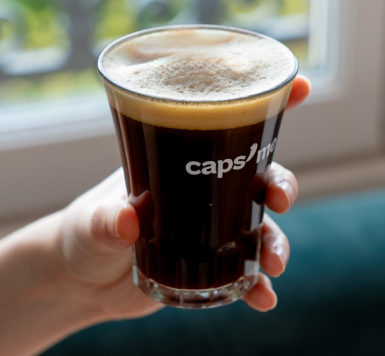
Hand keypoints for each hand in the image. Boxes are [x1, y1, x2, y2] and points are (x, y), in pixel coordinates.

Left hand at [37, 76, 311, 318]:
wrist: (82, 281)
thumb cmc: (85, 232)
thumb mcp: (90, 223)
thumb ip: (105, 221)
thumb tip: (126, 221)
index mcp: (180, 162)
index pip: (225, 123)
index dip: (267, 102)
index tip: (301, 85)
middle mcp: (205, 192)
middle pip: (260, 177)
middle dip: (282, 184)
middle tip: (280, 200)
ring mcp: (213, 229)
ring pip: (262, 228)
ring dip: (276, 243)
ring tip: (273, 265)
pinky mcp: (212, 266)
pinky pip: (247, 275)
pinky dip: (260, 287)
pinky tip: (263, 299)